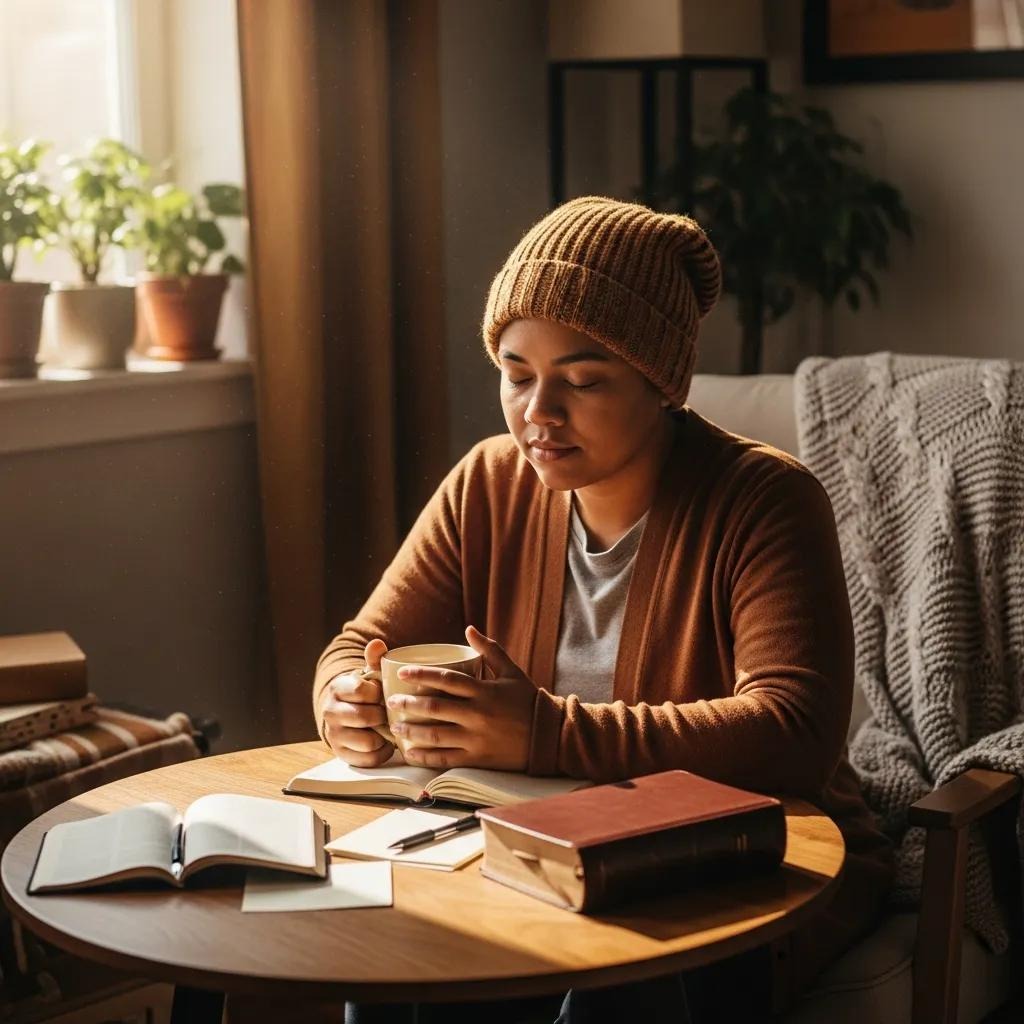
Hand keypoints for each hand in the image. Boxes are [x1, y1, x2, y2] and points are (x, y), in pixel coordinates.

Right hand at [320, 639, 395, 767]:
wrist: (345, 712)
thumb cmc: (364, 692)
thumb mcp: (369, 674)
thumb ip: (375, 658)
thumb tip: (378, 644)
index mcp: (338, 688)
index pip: (361, 690)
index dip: (378, 692)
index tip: (384, 693)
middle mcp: (330, 712)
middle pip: (366, 716)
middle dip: (383, 715)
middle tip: (390, 712)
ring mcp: (334, 734)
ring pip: (368, 741)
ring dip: (384, 735)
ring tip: (388, 727)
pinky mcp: (341, 754)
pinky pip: (368, 758)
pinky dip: (381, 752)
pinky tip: (384, 742)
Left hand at [386, 625, 535, 770]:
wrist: (550, 736)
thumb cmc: (527, 701)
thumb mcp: (511, 672)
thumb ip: (490, 650)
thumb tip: (469, 628)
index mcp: (484, 691)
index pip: (446, 679)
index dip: (421, 674)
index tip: (402, 672)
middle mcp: (478, 714)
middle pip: (435, 707)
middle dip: (408, 704)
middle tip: (390, 701)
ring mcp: (477, 738)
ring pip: (436, 734)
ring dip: (411, 730)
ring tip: (394, 726)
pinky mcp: (478, 758)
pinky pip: (446, 758)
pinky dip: (425, 756)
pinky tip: (411, 752)